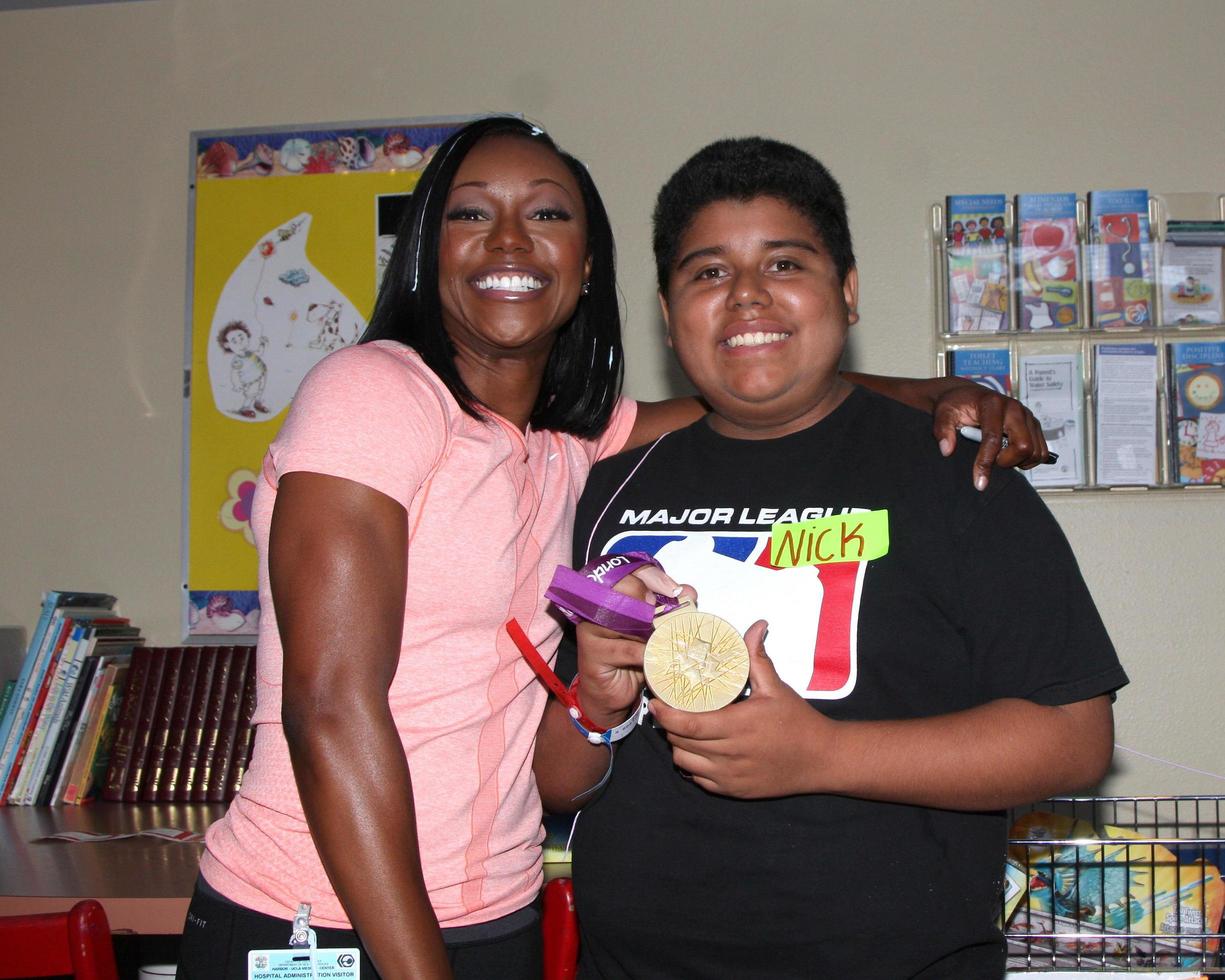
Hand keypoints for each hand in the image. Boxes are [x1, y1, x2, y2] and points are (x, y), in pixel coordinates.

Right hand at [576, 566, 695, 729]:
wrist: (612, 694)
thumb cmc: (635, 658)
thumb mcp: (654, 631)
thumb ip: (669, 609)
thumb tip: (689, 591)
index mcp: (613, 593)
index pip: (633, 571)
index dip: (655, 577)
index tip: (677, 591)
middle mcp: (598, 605)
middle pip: (625, 587)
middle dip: (651, 598)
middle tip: (666, 614)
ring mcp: (592, 626)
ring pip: (625, 617)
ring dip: (651, 629)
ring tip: (666, 639)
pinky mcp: (592, 650)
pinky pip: (625, 648)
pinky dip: (646, 654)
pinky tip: (657, 659)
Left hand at [648, 621, 833, 798]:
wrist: (822, 760)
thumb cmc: (798, 722)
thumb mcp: (777, 688)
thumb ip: (757, 658)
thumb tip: (756, 626)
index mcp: (738, 727)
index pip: (687, 724)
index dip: (665, 714)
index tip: (656, 700)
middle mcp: (730, 755)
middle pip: (680, 743)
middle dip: (668, 726)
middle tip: (666, 709)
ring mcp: (730, 777)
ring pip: (684, 763)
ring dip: (678, 746)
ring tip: (682, 728)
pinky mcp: (734, 791)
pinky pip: (699, 780)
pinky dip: (692, 764)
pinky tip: (697, 750)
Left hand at [932, 381, 1048, 489]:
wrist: (968, 396)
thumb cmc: (956, 404)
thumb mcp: (942, 413)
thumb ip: (942, 430)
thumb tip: (947, 450)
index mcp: (992, 404)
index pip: (993, 439)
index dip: (986, 463)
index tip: (979, 483)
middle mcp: (1014, 408)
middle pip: (1023, 446)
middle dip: (1007, 462)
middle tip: (992, 461)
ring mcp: (1028, 416)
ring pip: (1035, 451)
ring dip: (1018, 462)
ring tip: (999, 457)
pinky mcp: (1034, 425)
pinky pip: (1041, 451)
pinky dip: (1029, 459)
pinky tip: (1011, 455)